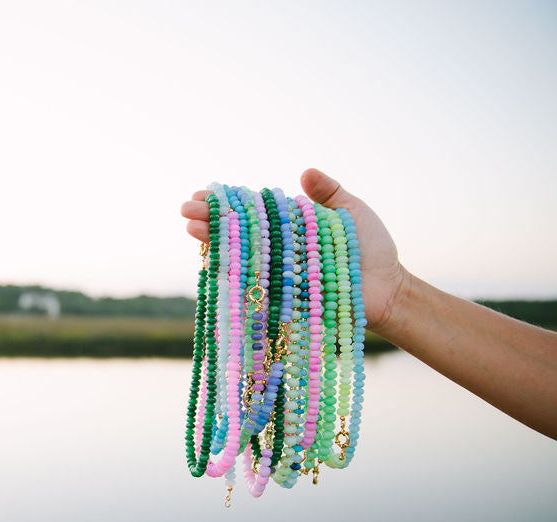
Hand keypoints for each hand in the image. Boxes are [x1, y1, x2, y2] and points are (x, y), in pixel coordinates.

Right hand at [180, 169, 408, 334]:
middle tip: (186, 209)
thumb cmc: (372, 249)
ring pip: (237, 255)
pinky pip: (250, 284)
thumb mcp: (352, 212)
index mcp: (289, 226)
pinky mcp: (280, 296)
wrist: (389, 288)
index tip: (204, 193)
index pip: (250, 211)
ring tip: (191, 227)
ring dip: (211, 241)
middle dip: (209, 219)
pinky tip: (211, 258)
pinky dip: (230, 273)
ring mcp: (276, 273)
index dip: (226, 202)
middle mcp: (277, 249)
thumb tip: (304, 172)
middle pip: (236, 232)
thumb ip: (329, 192)